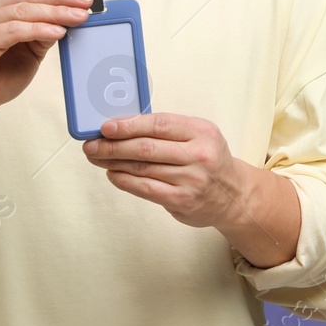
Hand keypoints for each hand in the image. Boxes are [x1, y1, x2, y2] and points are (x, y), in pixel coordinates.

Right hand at [0, 0, 92, 129]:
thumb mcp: (25, 53)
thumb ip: (41, 35)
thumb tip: (67, 19)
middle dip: (61, 0)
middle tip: (87, 3)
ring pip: (23, 11)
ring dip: (55, 13)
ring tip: (79, 17)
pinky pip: (14, 30)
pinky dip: (38, 29)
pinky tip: (58, 31)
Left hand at [82, 113, 249, 228]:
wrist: (234, 195)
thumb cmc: (209, 160)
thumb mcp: (199, 135)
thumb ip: (168, 130)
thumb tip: (123, 126)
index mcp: (201, 131)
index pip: (159, 124)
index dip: (129, 125)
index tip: (105, 126)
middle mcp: (198, 155)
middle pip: (146, 147)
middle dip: (113, 145)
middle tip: (92, 144)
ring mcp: (191, 180)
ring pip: (143, 168)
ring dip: (113, 163)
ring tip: (97, 158)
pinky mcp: (182, 200)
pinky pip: (146, 189)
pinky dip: (125, 181)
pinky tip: (113, 174)